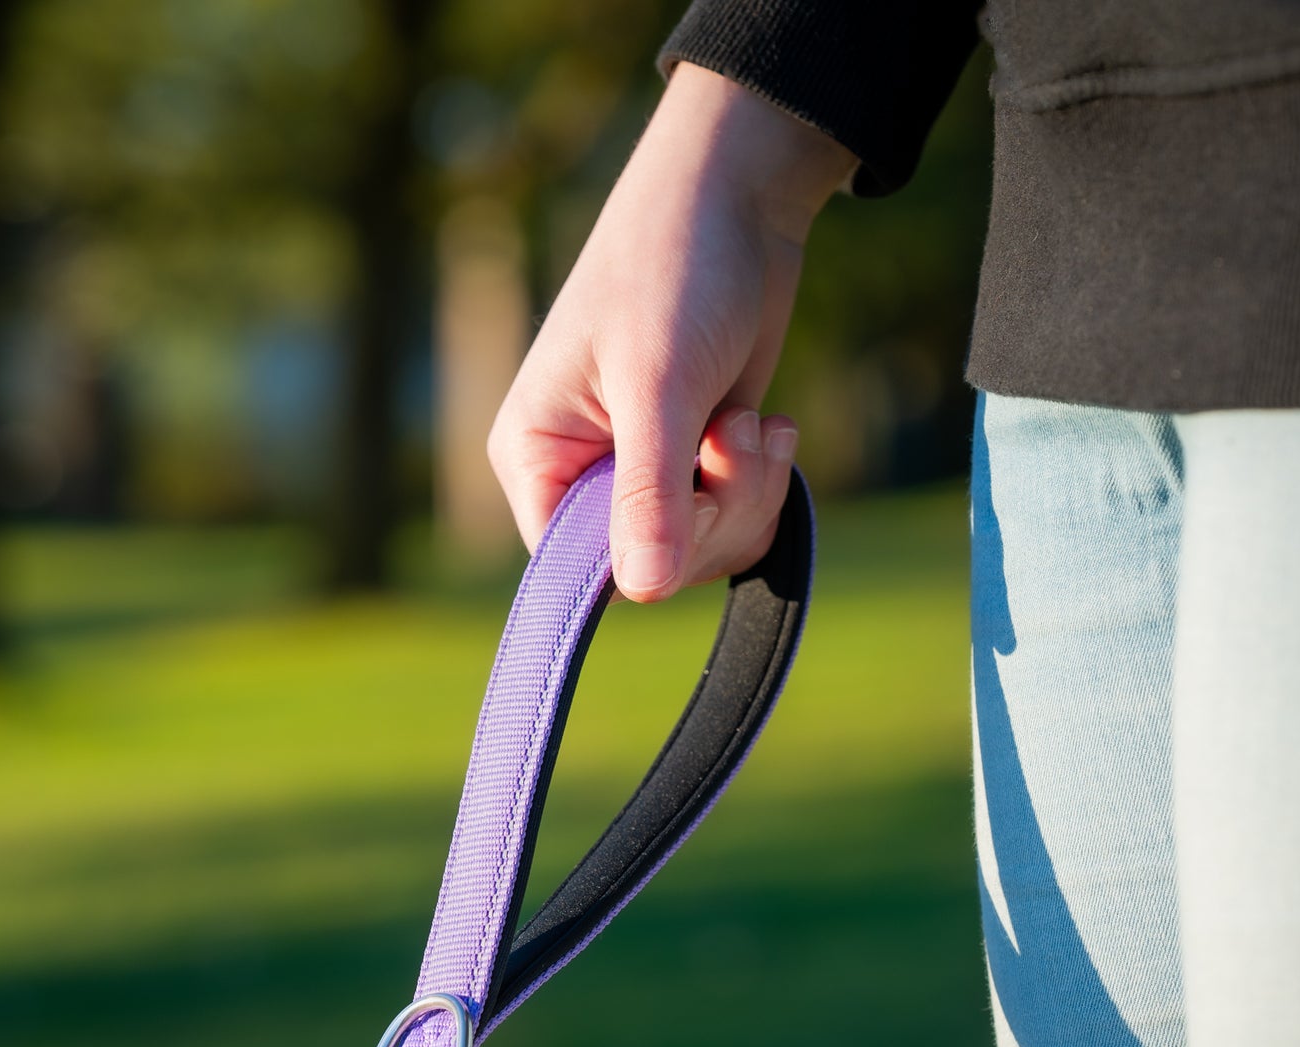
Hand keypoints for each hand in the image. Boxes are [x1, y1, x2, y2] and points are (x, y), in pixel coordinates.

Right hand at [487, 63, 855, 600]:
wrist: (739, 200)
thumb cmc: (674, 268)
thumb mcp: (658, 384)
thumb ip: (649, 493)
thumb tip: (644, 593)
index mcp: (534, 456)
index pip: (571, 567)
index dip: (639, 558)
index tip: (694, 506)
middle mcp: (577, 474)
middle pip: (645, 567)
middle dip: (712, 515)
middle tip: (737, 436)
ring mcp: (638, 472)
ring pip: (697, 550)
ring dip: (746, 495)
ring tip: (753, 423)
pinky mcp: (692, 463)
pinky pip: (730, 523)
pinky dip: (760, 485)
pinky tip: (766, 426)